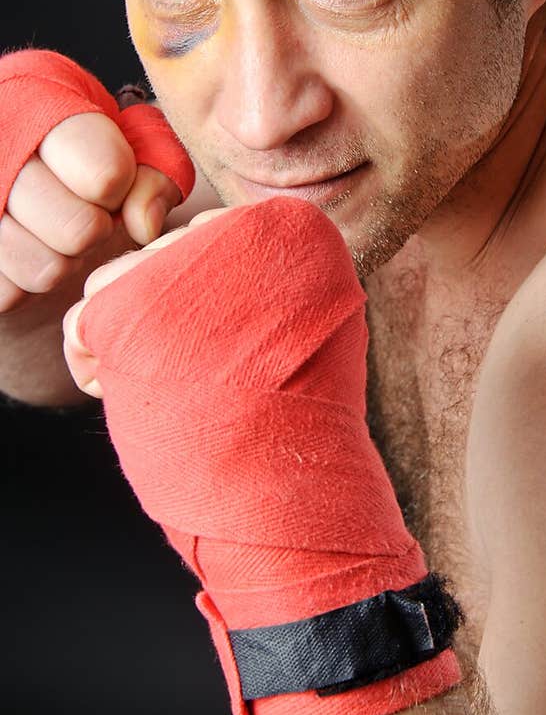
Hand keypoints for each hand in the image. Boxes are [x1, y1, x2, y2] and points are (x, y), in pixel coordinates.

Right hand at [0, 49, 194, 315]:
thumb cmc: (82, 154)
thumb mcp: (130, 143)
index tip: (107, 177)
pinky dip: (20, 283)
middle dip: (93, 229)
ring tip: (47, 231)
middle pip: (79, 230)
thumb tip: (143, 224)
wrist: (24, 169)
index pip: (106, 175)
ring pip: (45, 268)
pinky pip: (7, 293)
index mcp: (37, 96)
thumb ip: (158, 170)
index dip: (119, 189)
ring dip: (59, 260)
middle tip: (79, 211)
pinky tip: (16, 249)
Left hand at [62, 197, 461, 714]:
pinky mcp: (131, 300)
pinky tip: (124, 390)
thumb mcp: (295, 325)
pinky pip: (82, 315)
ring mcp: (183, 259)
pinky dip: (90, 360)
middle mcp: (241, 225)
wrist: (288, 489)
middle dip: (161, 320)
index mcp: (292, 228)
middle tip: (196, 381)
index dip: (208, 301)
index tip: (232, 352)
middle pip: (163, 254)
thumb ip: (257, 275)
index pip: (214, 236)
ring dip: (124, 341)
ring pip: (117, 276)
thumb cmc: (291, 421)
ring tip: (166, 390)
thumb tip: (197, 248)